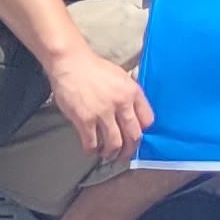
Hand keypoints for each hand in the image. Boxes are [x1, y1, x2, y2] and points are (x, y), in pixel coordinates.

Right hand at [46, 43, 152, 161]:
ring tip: (106, 154)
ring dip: (111, 153)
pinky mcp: (85, 120)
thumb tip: (133, 114)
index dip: (142, 132)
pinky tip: (90, 149)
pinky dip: (91, 150)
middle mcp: (121, 103)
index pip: (148, 120)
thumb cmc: (94, 69)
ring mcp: (103, 113)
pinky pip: (92, 143)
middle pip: (134, 136)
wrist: (71, 64)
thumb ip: (129, 95)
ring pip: (115, 143)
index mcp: (132, 91)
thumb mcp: (121, 77)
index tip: (136, 137)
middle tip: (124, 155)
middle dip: (130, 150)